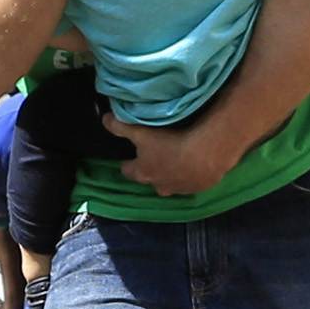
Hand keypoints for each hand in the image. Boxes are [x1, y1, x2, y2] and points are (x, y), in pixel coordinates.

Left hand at [107, 107, 241, 199]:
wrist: (205, 154)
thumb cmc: (169, 143)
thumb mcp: (142, 132)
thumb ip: (121, 127)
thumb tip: (104, 119)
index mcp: (143, 173)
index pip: (128, 171)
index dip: (128, 163)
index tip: (131, 156)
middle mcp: (159, 185)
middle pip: (150, 179)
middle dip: (152, 170)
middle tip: (158, 155)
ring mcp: (180, 189)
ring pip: (172, 183)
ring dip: (173, 174)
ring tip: (181, 158)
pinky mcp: (198, 188)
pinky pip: (192, 182)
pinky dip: (192, 174)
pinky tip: (198, 162)